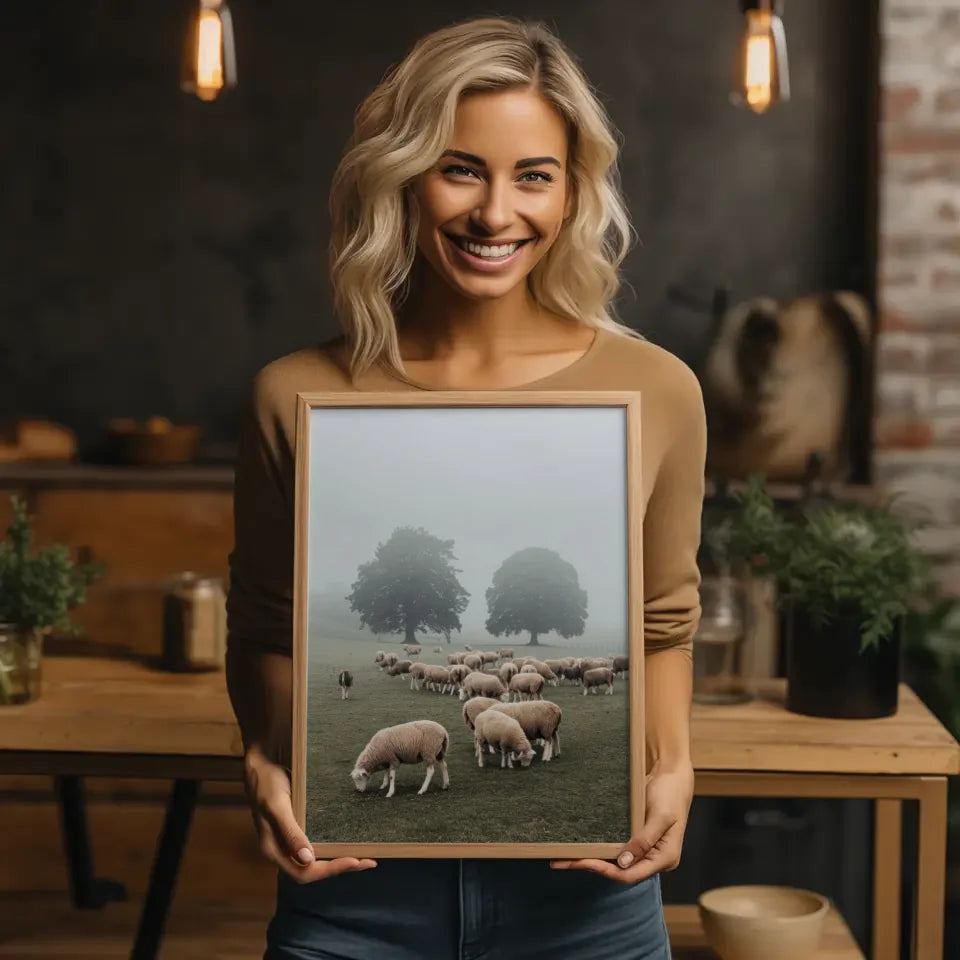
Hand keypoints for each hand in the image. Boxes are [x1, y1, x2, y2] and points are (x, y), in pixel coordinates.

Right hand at [243, 744, 376, 883]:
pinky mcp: (294, 829)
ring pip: (314, 861)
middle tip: (369, 862)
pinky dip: (331, 848)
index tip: (354, 861)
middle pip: (312, 870)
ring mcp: (288, 840)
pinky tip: (344, 843)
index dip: (330, 870)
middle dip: (340, 868)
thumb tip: (308, 859)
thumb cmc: (266, 782)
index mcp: (274, 850)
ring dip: (338, 860)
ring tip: (363, 857)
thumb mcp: (277, 805)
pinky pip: (314, 845)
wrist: (260, 762)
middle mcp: (281, 850)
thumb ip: (291, 833)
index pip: (304, 873)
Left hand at [549, 760, 693, 883]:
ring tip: (566, 857)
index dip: (606, 871)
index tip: (584, 862)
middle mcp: (654, 859)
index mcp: (665, 858)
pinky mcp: (637, 838)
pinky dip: (601, 848)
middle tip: (563, 862)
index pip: (631, 875)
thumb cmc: (670, 794)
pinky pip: (618, 848)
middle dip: (593, 867)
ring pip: (617, 862)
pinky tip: (584, 846)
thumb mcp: (661, 816)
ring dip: (594, 859)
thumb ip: (644, 840)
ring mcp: (645, 849)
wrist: (672, 775)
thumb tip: (623, 862)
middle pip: (620, 871)